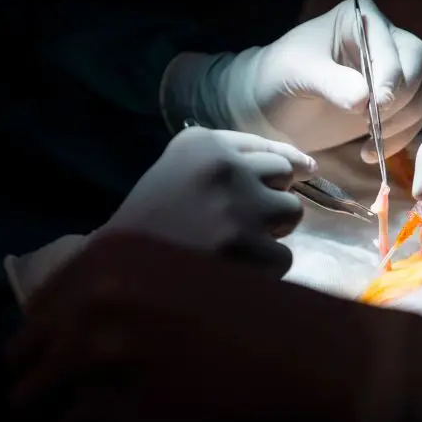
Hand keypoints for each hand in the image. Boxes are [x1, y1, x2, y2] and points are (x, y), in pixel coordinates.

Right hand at [5, 128, 314, 303]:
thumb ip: (231, 160)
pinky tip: (229, 272)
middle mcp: (224, 166)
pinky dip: (263, 270)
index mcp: (200, 142)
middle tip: (234, 225)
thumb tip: (307, 166)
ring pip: (291, 214)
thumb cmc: (149, 226)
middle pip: (284, 176)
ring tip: (230, 247)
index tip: (296, 176)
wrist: (115, 278)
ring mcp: (239, 207)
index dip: (282, 167)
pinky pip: (284, 257)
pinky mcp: (249, 248)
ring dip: (269, 233)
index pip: (266, 146)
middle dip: (269, 201)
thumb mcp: (178, 172)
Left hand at [7, 231, 421, 421]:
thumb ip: (119, 298)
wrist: (320, 362)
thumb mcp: (184, 281)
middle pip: (18, 362)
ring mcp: (101, 358)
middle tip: (71, 414)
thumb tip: (59, 341)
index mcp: (112, 256)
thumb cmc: (264, 320)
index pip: (34, 311)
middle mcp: (96, 299)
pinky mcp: (117, 420)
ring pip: (26, 411)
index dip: (42, 350)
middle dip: (37, 391)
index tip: (57, 375)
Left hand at [221, 0, 421, 157]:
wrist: (270, 106)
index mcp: (361, 19)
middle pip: (420, 65)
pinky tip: (370, 152)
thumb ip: (330, 82)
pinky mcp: (393, 102)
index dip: (392, 77)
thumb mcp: (297, 74)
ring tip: (371, 141)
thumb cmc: (277, 78)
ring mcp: (391, 71)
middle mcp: (383, 40)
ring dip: (406, 120)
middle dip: (404, 98)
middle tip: (374, 126)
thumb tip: (365, 100)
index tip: (378, 106)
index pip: (395, 46)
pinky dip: (401, 137)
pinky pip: (416, 117)